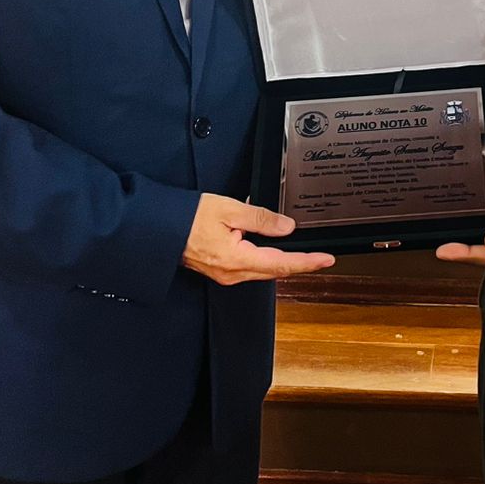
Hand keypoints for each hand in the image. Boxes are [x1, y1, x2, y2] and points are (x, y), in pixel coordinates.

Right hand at [182, 193, 335, 284]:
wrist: (158, 229)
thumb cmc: (186, 218)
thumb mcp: (229, 209)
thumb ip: (261, 219)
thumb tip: (287, 227)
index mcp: (237, 259)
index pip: (281, 263)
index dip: (307, 263)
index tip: (326, 260)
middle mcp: (232, 273)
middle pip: (274, 270)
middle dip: (299, 264)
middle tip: (320, 258)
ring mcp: (225, 275)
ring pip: (263, 270)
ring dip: (282, 262)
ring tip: (302, 256)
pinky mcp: (219, 271)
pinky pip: (250, 268)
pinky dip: (265, 260)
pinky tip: (270, 251)